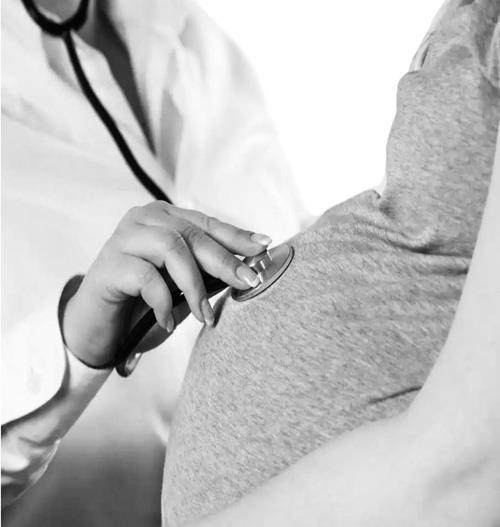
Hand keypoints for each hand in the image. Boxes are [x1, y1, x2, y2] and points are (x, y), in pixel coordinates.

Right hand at [62, 201, 270, 366]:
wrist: (97, 327)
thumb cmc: (144, 304)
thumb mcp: (181, 287)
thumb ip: (206, 273)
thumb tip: (247, 269)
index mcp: (163, 218)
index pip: (206, 223)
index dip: (236, 235)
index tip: (264, 246)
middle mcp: (143, 220)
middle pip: (192, 234)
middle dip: (225, 260)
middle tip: (247, 283)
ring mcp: (123, 239)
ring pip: (171, 249)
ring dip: (194, 286)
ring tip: (203, 316)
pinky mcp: (109, 265)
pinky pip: (146, 277)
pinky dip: (162, 302)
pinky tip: (168, 323)